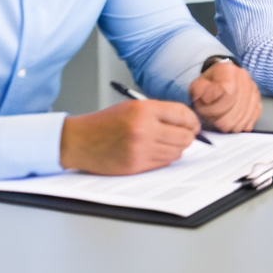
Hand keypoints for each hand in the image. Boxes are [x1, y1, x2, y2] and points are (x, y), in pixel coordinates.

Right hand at [59, 99, 201, 174]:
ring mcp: (140, 149)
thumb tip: (189, 123)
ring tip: (163, 143)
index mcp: (144, 110)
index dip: (193, 121)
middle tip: (182, 135)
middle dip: (188, 136)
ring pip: (177, 152)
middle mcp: (143, 129)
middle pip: (185, 137)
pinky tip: (153, 151)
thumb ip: (161, 112)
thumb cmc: (105, 123)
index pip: (184, 115)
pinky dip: (164, 158)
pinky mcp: (136, 165)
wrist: (78, 141)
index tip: (194, 125)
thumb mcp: (133, 107)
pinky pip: (164, 163)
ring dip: (175, 148)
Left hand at [189, 60, 261, 131]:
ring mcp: (252, 87)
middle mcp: (243, 76)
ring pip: (248, 110)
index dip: (216, 107)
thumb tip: (209, 98)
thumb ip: (199, 91)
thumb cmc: (207, 86)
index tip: (206, 112)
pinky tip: (237, 125)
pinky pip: (256, 112)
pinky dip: (246, 122)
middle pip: (239, 103)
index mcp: (227, 70)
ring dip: (235, 122)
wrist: (217, 80)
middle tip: (215, 123)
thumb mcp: (197, 86)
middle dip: (226, 118)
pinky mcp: (257, 97)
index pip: (228, 92)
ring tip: (224, 126)